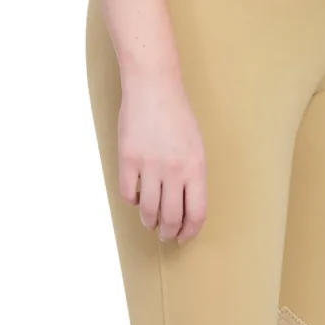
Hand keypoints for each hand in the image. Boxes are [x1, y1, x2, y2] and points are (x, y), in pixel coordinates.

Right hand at [117, 71, 207, 242]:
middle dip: (168, 233)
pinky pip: (128, 194)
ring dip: (149, 222)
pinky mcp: (127, 159)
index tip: (184, 237)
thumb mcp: (196, 147)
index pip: (196, 214)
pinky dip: (132, 202)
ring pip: (148, 210)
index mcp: (196, 168)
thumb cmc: (177, 116)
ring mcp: (150, 166)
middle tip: (165, 235)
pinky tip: (136, 198)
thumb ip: (193, 177)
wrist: (153, 87)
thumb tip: (184, 206)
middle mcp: (174, 171)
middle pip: (171, 218)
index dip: (190, 231)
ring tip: (150, 223)